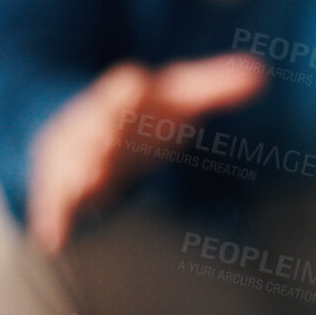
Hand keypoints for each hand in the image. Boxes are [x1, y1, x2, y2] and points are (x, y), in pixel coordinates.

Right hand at [28, 53, 266, 253]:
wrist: (80, 125)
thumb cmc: (142, 114)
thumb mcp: (178, 96)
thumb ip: (216, 86)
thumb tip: (261, 73)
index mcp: (123, 100)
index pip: (126, 89)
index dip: (129, 87)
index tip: (133, 81)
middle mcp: (93, 126)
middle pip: (95, 127)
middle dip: (99, 133)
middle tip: (105, 141)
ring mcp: (74, 157)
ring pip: (72, 165)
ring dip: (78, 175)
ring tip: (85, 185)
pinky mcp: (61, 188)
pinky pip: (53, 205)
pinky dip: (53, 221)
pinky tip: (53, 241)